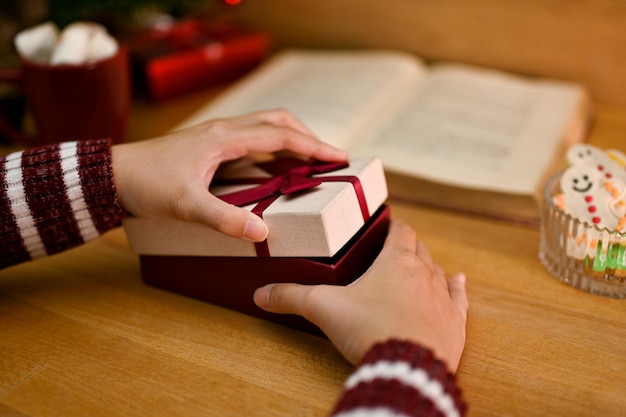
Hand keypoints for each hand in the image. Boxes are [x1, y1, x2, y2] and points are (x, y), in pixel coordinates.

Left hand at [111, 109, 347, 241]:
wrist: (112, 175)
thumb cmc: (146, 184)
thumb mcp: (186, 205)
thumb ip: (225, 219)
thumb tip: (262, 232)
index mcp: (225, 138)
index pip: (280, 136)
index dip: (313, 146)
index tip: (339, 157)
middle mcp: (224, 130)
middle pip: (278, 121)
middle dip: (308, 137)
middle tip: (329, 158)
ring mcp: (217, 136)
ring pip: (265, 128)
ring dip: (291, 141)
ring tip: (310, 163)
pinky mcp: (210, 146)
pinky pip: (251, 141)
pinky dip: (273, 151)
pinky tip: (275, 170)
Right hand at [253, 218, 468, 370]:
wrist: (406, 367)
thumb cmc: (369, 329)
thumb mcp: (324, 308)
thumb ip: (291, 297)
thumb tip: (261, 293)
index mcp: (397, 262)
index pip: (400, 231)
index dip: (393, 224)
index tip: (387, 223)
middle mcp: (424, 273)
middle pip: (418, 249)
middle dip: (407, 245)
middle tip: (394, 246)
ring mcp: (442, 298)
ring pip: (437, 271)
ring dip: (427, 266)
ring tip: (417, 264)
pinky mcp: (454, 323)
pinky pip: (459, 298)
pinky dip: (458, 288)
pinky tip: (459, 280)